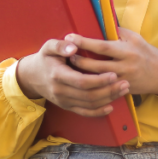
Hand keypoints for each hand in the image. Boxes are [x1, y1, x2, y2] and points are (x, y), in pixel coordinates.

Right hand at [15, 38, 129, 116]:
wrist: (32, 77)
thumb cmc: (45, 58)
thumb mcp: (48, 47)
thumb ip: (60, 45)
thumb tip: (73, 46)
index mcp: (57, 75)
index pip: (81, 81)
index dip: (99, 80)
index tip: (114, 74)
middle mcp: (60, 91)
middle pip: (88, 95)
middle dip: (109, 90)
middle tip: (125, 83)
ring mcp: (64, 101)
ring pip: (89, 104)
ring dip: (108, 99)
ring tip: (123, 90)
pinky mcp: (67, 106)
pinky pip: (84, 112)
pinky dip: (98, 112)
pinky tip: (111, 106)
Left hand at [65, 28, 157, 95]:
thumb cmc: (145, 52)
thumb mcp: (134, 37)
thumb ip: (116, 32)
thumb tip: (98, 22)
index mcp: (127, 50)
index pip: (102, 46)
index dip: (85, 42)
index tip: (71, 37)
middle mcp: (125, 66)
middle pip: (96, 65)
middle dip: (79, 60)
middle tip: (66, 54)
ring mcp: (123, 80)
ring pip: (97, 79)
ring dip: (82, 73)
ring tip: (70, 66)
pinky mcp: (122, 90)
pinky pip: (103, 89)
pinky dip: (91, 84)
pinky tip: (81, 80)